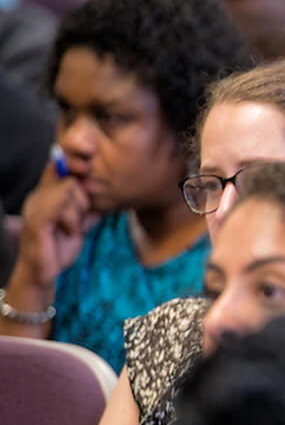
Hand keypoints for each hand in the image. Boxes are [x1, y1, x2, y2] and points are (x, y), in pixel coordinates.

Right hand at [12, 162, 98, 290]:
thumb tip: (109, 195)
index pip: (60, 162)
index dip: (76, 155)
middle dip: (84, 199)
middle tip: (79, 220)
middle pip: (71, 176)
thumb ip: (90, 207)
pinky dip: (72, 219)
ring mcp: (35, 205)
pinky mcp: (36, 219)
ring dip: (78, 212)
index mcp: (47, 192)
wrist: (43, 273)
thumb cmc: (60, 246)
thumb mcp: (80, 222)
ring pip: (69, 188)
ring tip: (71, 228)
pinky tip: (69, 232)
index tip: (91, 151)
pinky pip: (61, 205)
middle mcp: (38, 194)